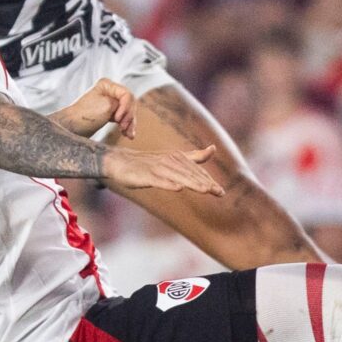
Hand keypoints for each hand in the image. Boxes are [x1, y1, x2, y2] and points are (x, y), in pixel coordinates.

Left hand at [55, 79, 137, 138]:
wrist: (71, 129)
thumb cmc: (85, 116)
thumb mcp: (107, 105)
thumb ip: (122, 103)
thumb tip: (128, 107)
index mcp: (107, 85)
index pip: (127, 94)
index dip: (126, 107)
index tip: (117, 119)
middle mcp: (109, 92)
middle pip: (129, 103)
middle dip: (129, 117)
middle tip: (124, 128)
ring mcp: (109, 103)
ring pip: (127, 112)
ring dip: (129, 123)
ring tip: (128, 134)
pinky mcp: (108, 114)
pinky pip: (123, 118)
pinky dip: (126, 126)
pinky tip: (127, 134)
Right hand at [100, 145, 224, 196]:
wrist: (120, 162)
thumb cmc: (148, 163)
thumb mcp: (173, 159)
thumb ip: (194, 156)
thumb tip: (213, 149)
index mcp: (177, 158)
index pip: (196, 171)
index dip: (209, 180)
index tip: (221, 192)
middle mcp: (169, 161)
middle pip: (190, 173)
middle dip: (205, 183)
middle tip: (219, 192)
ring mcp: (156, 168)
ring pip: (177, 176)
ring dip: (192, 183)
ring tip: (205, 190)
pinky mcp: (145, 175)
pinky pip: (158, 179)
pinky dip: (168, 183)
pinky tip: (177, 188)